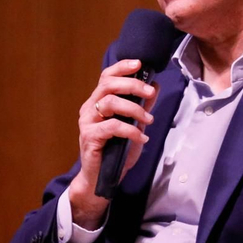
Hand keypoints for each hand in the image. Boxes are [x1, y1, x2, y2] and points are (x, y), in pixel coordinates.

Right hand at [65, 60, 158, 228]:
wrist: (100, 179)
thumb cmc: (115, 152)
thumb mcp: (133, 126)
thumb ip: (141, 107)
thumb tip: (154, 86)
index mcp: (97, 102)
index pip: (106, 77)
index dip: (122, 67)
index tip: (139, 64)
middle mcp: (89, 109)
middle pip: (108, 85)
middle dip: (132, 85)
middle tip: (150, 93)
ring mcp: (87, 122)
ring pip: (110, 103)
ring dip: (134, 109)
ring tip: (148, 120)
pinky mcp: (89, 137)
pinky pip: (112, 127)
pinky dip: (130, 130)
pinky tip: (141, 137)